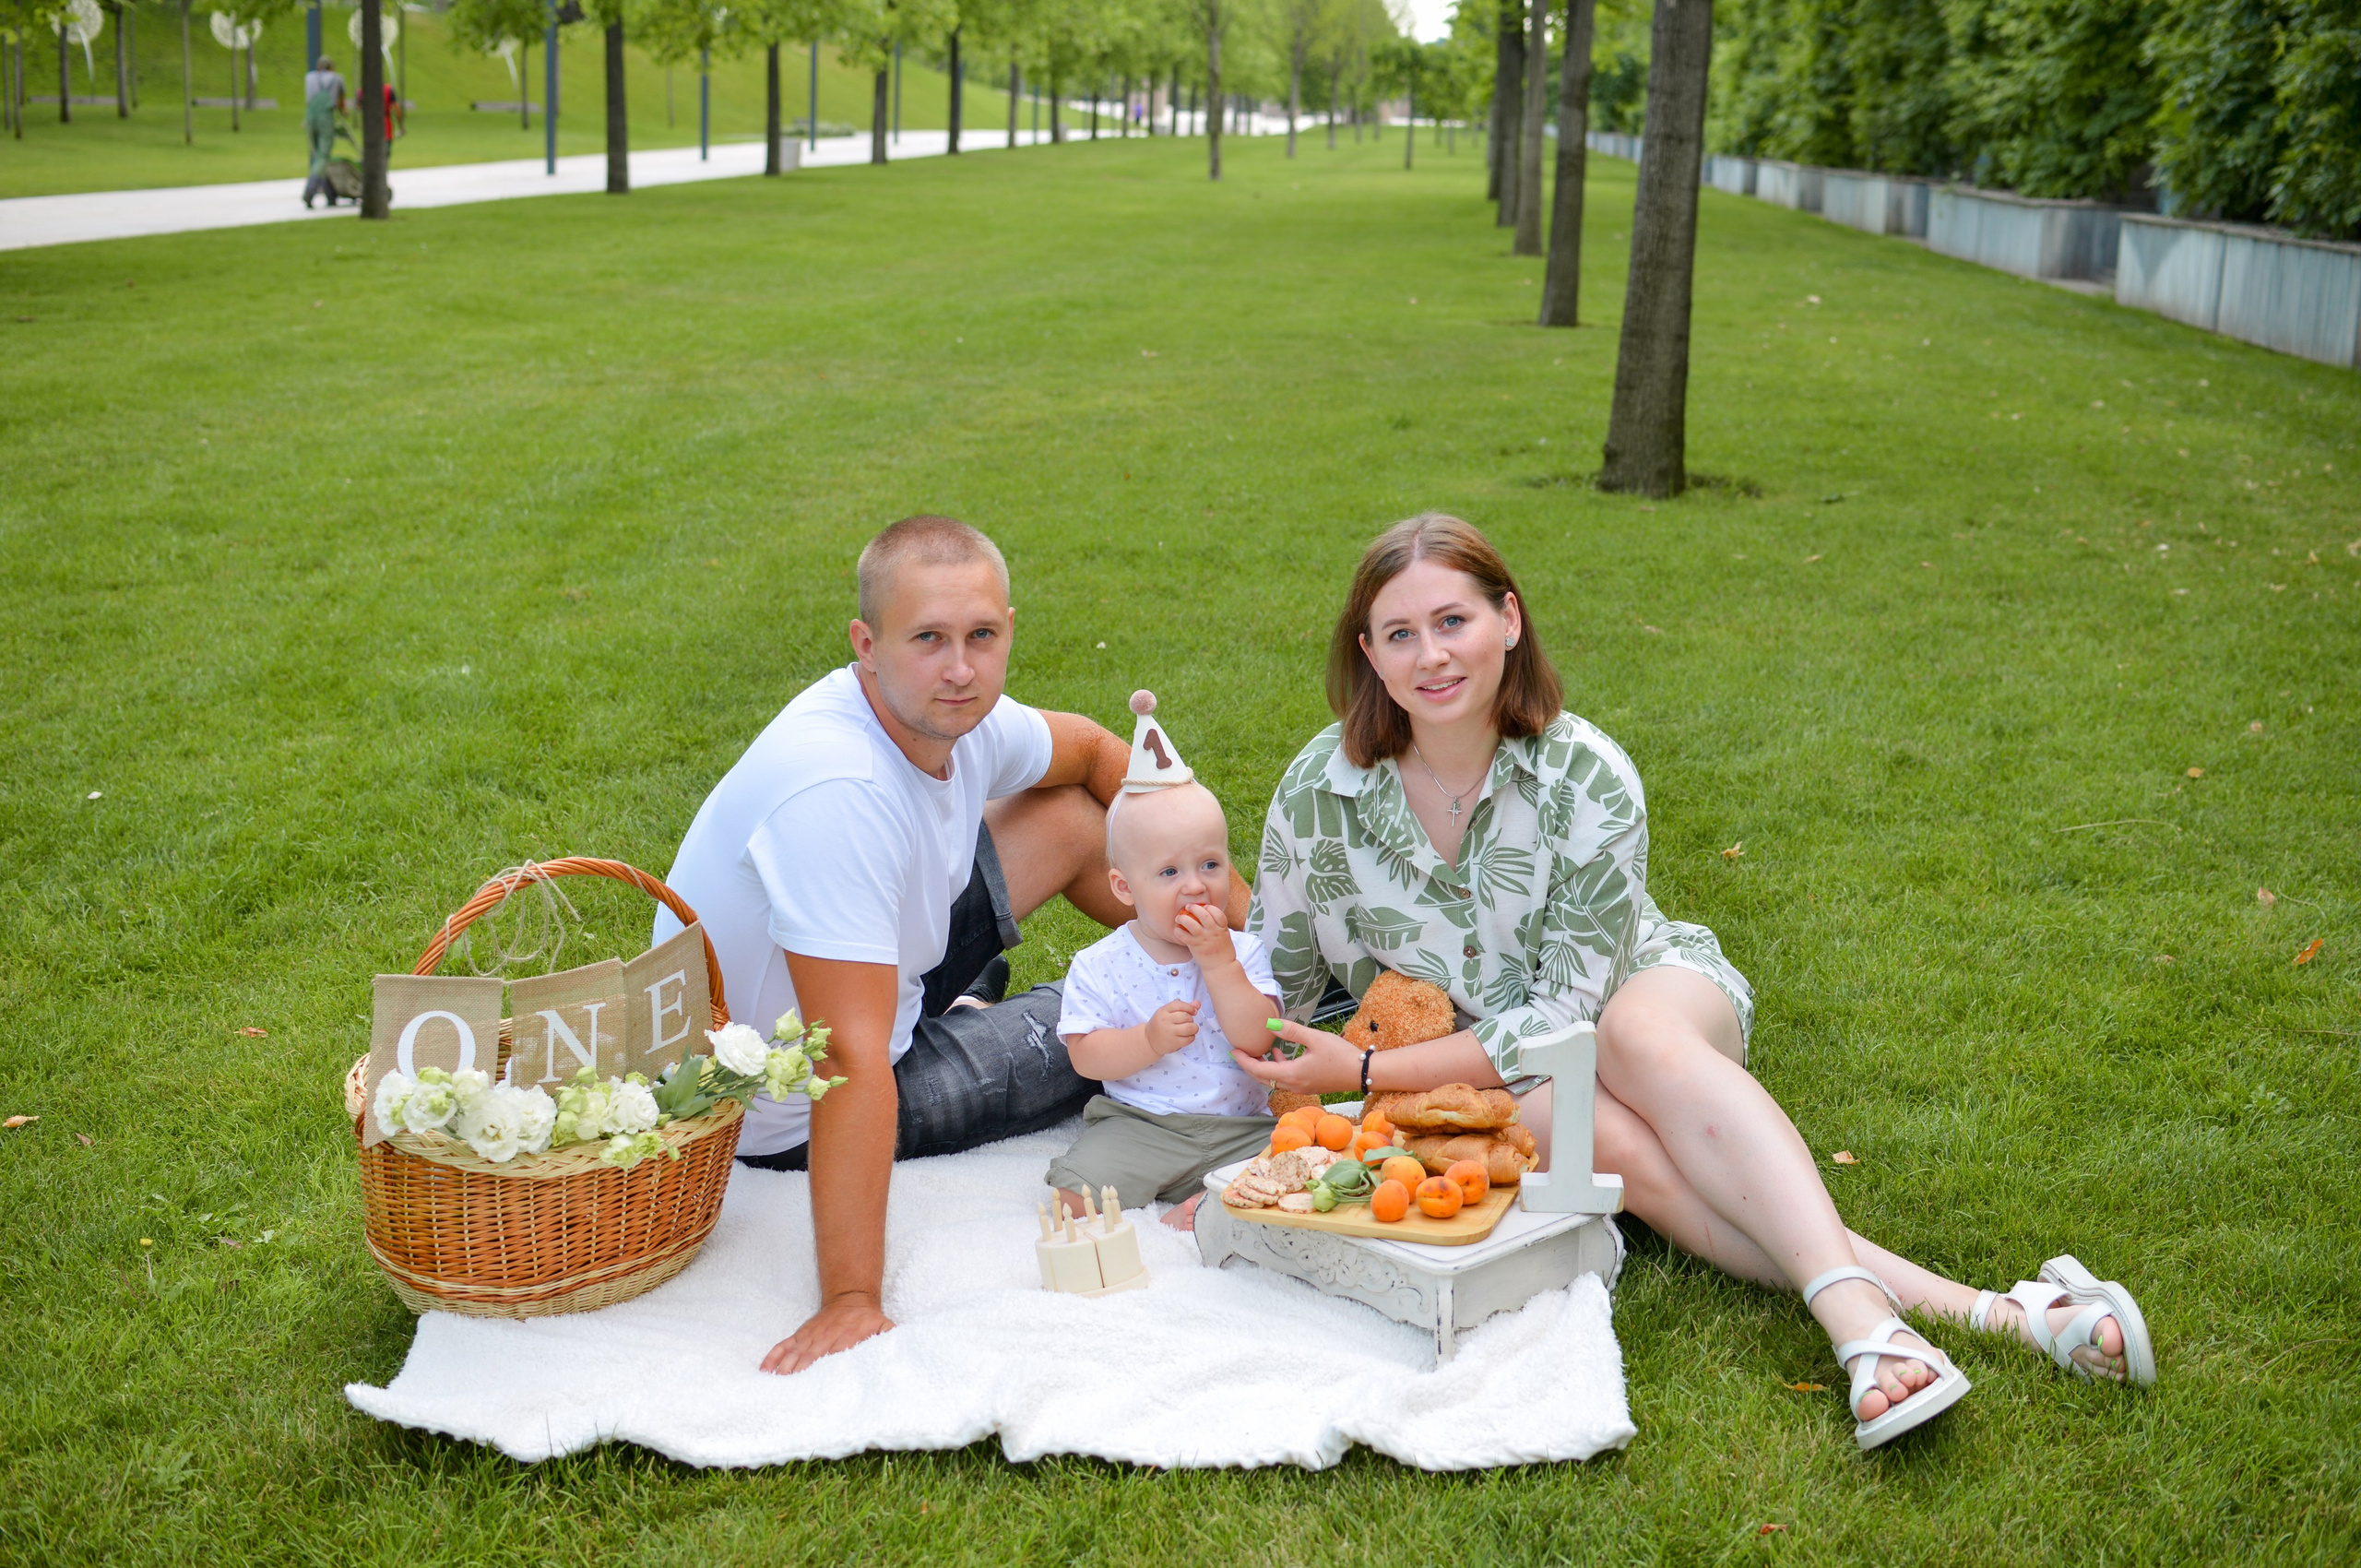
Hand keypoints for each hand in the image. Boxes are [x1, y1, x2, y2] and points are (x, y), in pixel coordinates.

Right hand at [759, 1295, 894, 1375]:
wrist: (851, 1296)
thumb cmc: (868, 1318)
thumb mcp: (885, 1326)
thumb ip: (890, 1338)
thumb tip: (898, 1353)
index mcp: (847, 1336)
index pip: (836, 1355)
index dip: (828, 1370)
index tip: (821, 1387)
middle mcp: (826, 1337)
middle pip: (812, 1357)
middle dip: (802, 1374)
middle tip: (793, 1395)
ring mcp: (811, 1336)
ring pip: (795, 1353)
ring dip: (785, 1368)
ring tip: (777, 1386)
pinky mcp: (801, 1334)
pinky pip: (784, 1345)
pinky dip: (774, 1356)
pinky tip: (765, 1370)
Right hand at [1143, 999, 1199, 1055]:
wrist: (1149, 1040)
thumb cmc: (1161, 1024)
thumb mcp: (1168, 1013)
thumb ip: (1183, 1007)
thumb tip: (1197, 1003)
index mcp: (1163, 1011)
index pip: (1179, 1005)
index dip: (1189, 1007)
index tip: (1193, 1011)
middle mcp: (1165, 1021)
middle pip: (1186, 1016)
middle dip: (1191, 1019)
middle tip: (1188, 1022)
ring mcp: (1169, 1033)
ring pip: (1189, 1028)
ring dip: (1194, 1028)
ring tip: (1190, 1029)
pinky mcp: (1173, 1043)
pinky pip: (1189, 1039)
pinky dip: (1192, 1037)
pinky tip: (1187, 1036)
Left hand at [1172, 901, 1237, 971]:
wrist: (1221, 967)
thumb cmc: (1223, 952)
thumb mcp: (1225, 936)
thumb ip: (1218, 926)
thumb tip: (1208, 916)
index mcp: (1222, 928)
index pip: (1217, 913)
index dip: (1210, 907)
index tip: (1204, 907)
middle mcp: (1213, 932)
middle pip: (1203, 914)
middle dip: (1194, 908)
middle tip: (1188, 907)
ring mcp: (1204, 939)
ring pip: (1191, 923)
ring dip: (1183, 918)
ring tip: (1179, 918)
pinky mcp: (1195, 946)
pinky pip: (1184, 936)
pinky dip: (1178, 932)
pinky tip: (1177, 930)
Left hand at [1232, 1020, 1362, 1093]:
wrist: (1363, 1073)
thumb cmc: (1341, 1055)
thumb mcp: (1315, 1038)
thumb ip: (1291, 1031)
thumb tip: (1269, 1023)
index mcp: (1292, 1074)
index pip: (1258, 1070)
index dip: (1244, 1061)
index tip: (1233, 1050)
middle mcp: (1293, 1085)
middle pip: (1263, 1078)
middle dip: (1249, 1065)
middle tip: (1240, 1051)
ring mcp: (1301, 1088)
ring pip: (1273, 1080)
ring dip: (1262, 1067)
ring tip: (1257, 1050)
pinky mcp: (1308, 1086)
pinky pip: (1284, 1079)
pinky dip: (1276, 1068)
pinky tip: (1279, 1053)